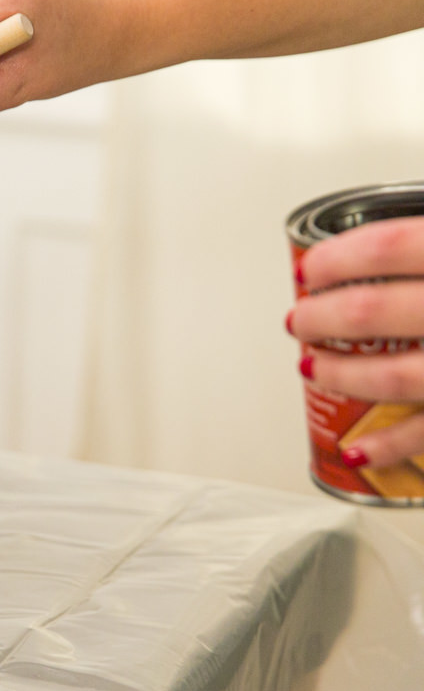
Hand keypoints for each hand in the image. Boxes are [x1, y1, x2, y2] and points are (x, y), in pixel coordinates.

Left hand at [290, 217, 423, 467]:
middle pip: (372, 312)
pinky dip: (387, 446)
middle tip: (297, 320)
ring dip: (340, 375)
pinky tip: (354, 447)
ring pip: (394, 377)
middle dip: (319, 318)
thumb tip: (371, 243)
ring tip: (312, 367)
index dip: (335, 258)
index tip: (308, 269)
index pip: (388, 246)